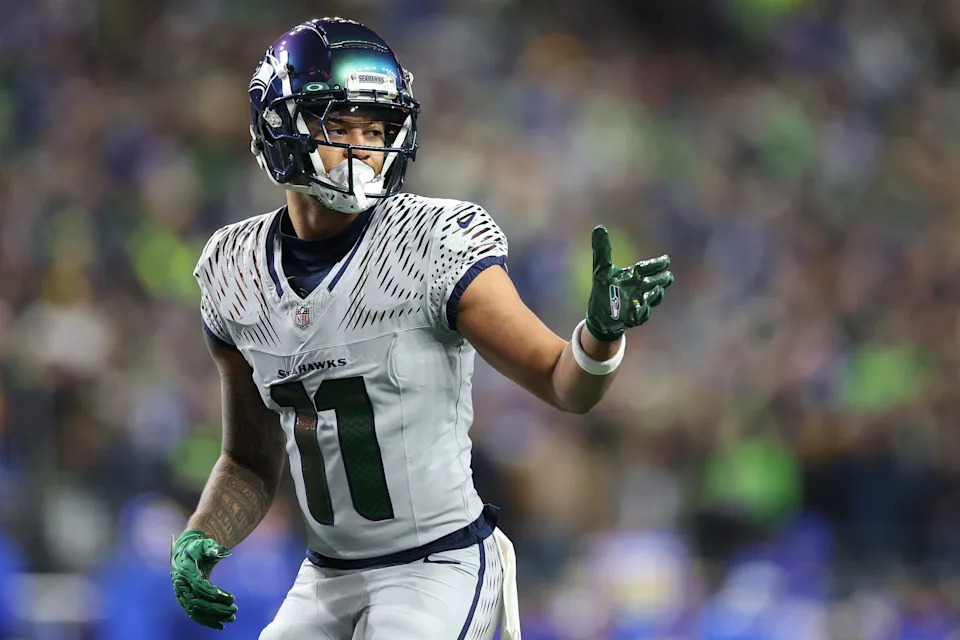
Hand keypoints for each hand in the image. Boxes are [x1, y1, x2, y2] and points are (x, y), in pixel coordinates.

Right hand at [170, 530, 236, 629]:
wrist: (184, 551)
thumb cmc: (197, 547)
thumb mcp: (204, 544)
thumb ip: (211, 547)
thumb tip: (220, 551)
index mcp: (185, 571)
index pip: (200, 587)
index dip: (215, 594)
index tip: (232, 598)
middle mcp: (180, 585)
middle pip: (198, 602)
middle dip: (217, 608)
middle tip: (234, 610)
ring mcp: (181, 594)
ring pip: (196, 611)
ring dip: (214, 617)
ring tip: (231, 618)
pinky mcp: (184, 600)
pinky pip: (194, 614)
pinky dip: (206, 621)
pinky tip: (220, 625)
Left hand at [585, 225, 673, 341]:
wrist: (600, 315)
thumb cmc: (603, 289)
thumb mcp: (601, 268)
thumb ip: (602, 250)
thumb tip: (599, 228)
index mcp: (632, 276)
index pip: (647, 268)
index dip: (656, 264)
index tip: (666, 260)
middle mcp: (638, 289)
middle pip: (653, 283)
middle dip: (661, 280)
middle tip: (668, 276)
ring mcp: (637, 303)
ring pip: (651, 298)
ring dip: (655, 295)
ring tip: (657, 289)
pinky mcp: (633, 317)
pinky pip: (641, 315)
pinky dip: (643, 311)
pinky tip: (642, 308)